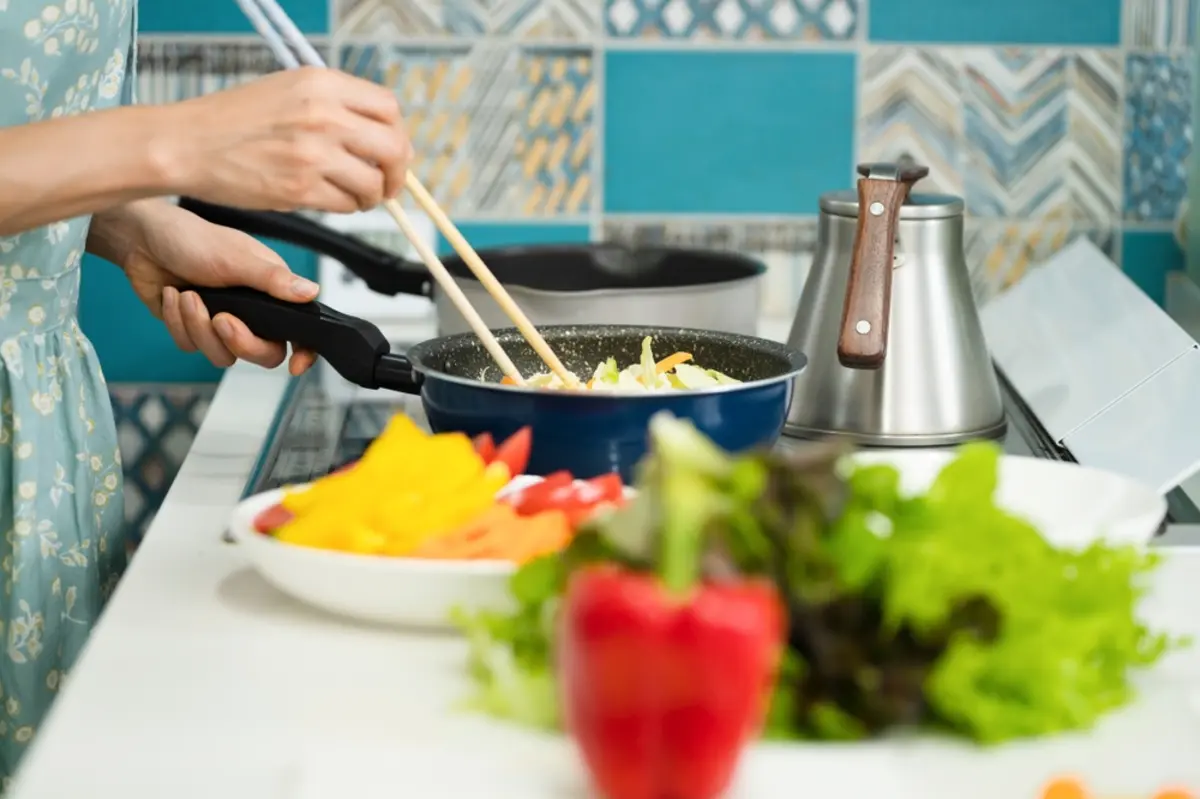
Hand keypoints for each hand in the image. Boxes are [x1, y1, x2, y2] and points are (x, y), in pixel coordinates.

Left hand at [108, 200, 318, 372]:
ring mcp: (222, 322)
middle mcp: (251, 311)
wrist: (141, 240)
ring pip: (223, 355)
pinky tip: (173, 296)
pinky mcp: (193, 328)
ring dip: (200, 327)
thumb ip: (274, 281)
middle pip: (263, 353)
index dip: (303, 351)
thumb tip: (312, 292)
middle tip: (222, 320)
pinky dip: (178, 323)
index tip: (295, 366)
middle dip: (240, 342)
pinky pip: (192, 346)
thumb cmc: (192, 238)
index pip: (299, 330)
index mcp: (271, 292)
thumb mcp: (236, 258)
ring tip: (188, 297)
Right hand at [162, 67, 412, 213]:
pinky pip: (347, 204)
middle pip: (393, 148)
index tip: (393, 149)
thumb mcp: (288, 89)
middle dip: (398, 172)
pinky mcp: (301, 189)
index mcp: (321, 84)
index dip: (398, 134)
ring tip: (358, 196)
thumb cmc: (233, 119)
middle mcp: (323, 116)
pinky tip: (333, 200)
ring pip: (373, 183)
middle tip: (388, 183)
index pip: (388, 109)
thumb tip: (381, 135)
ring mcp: (313, 154)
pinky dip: (347, 207)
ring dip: (372, 196)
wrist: (187, 144)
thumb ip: (334, 105)